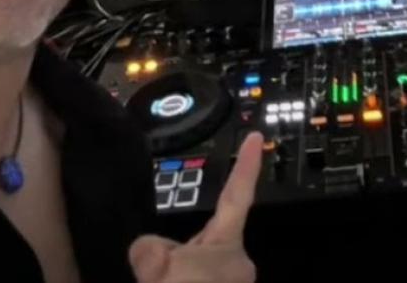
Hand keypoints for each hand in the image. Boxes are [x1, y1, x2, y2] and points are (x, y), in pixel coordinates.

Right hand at [129, 132, 261, 282]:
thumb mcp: (160, 269)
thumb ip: (150, 248)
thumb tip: (149, 250)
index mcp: (228, 245)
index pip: (238, 195)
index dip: (246, 166)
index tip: (257, 138)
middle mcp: (236, 264)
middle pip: (206, 237)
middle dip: (184, 246)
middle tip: (158, 269)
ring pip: (194, 265)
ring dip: (176, 271)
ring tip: (158, 279)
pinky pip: (191, 279)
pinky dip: (177, 279)